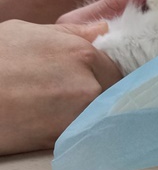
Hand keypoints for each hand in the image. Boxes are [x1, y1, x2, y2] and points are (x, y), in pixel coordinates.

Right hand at [0, 20, 122, 154]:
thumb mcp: (28, 33)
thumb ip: (72, 34)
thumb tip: (103, 31)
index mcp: (83, 54)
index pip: (117, 69)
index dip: (106, 76)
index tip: (96, 80)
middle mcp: (89, 83)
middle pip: (113, 93)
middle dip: (101, 95)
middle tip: (71, 97)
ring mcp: (79, 113)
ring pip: (100, 114)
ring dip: (89, 114)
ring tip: (58, 110)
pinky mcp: (65, 138)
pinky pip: (83, 134)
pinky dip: (76, 132)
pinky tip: (54, 125)